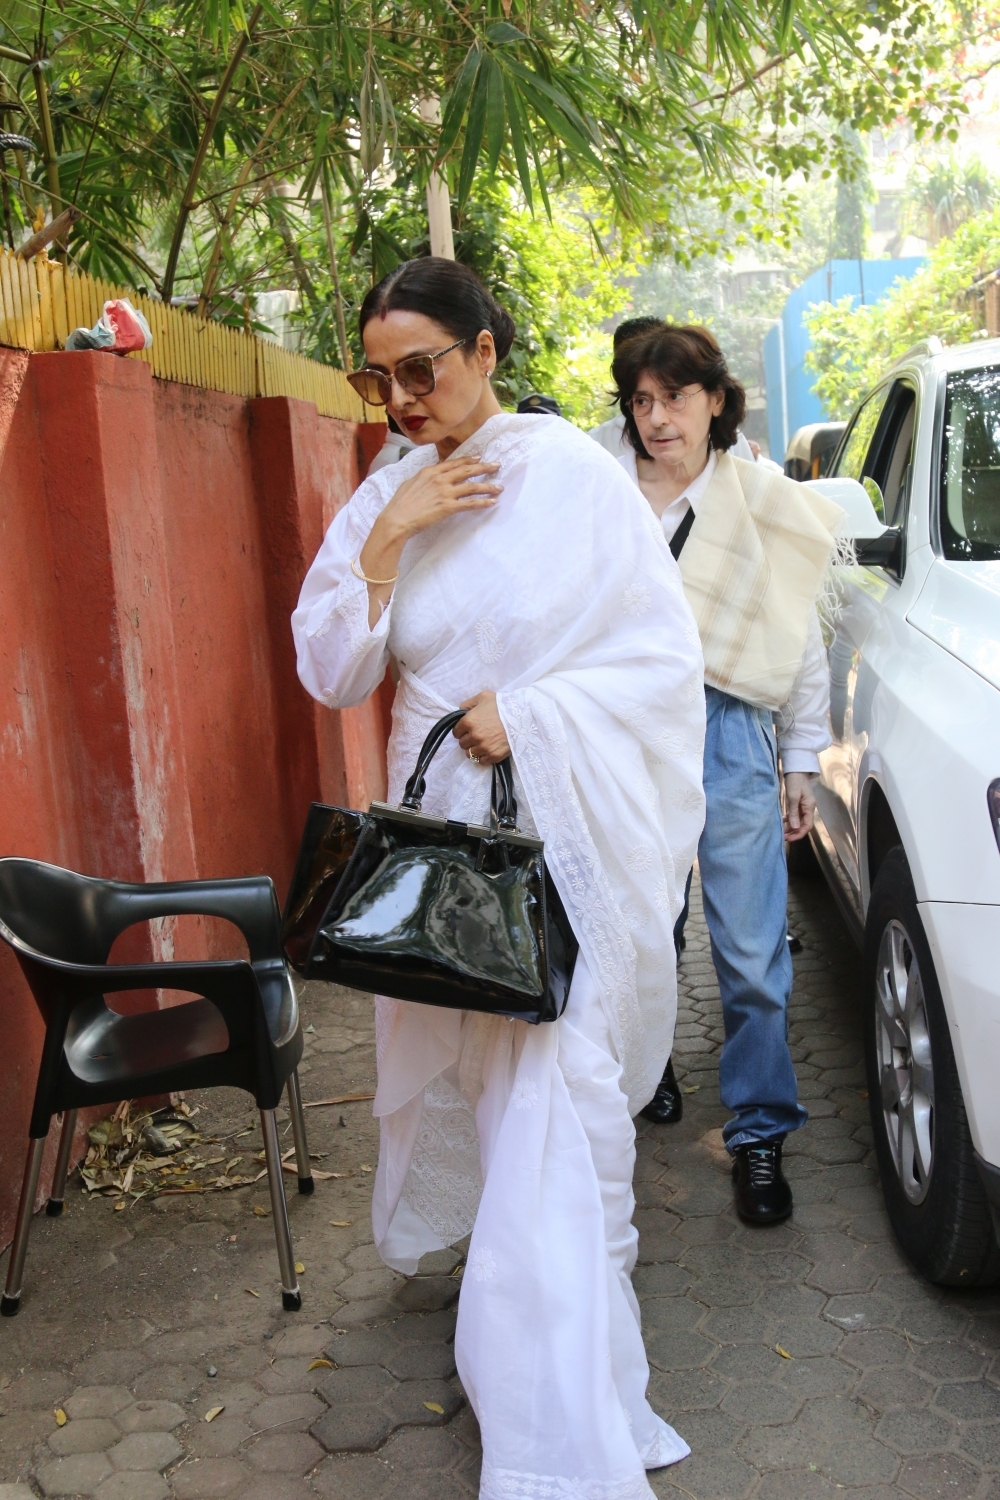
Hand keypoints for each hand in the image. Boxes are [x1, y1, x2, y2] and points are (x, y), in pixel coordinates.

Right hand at [378, 455, 501, 546]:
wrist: (397, 519)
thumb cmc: (399, 504)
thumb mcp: (410, 483)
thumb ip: (424, 478)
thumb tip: (430, 477)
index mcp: (430, 472)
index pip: (453, 463)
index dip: (468, 460)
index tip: (479, 457)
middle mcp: (440, 479)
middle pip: (467, 470)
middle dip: (484, 467)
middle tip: (496, 466)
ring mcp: (445, 492)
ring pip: (472, 486)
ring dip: (488, 486)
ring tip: (499, 487)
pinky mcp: (448, 507)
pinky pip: (470, 503)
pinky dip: (483, 502)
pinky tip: (492, 502)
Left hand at [453, 692, 510, 766]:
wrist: (523, 716)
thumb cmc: (503, 705)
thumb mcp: (484, 696)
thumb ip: (468, 703)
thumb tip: (460, 712)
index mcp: (469, 721)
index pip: (456, 732)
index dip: (461, 730)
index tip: (468, 728)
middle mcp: (474, 736)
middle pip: (462, 744)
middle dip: (467, 739)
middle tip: (476, 735)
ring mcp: (484, 747)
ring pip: (470, 754)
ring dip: (474, 749)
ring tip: (482, 743)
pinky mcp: (493, 755)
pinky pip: (481, 761)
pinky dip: (483, 756)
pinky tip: (488, 749)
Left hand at [783, 772, 816, 841]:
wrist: (796, 769)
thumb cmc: (795, 781)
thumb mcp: (793, 797)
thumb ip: (793, 812)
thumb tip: (794, 828)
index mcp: (809, 807)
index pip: (807, 826)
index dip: (799, 834)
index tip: (789, 839)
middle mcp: (808, 808)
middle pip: (803, 825)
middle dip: (794, 832)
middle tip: (783, 838)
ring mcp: (803, 806)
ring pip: (798, 821)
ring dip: (791, 827)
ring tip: (782, 833)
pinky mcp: (798, 803)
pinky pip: (795, 815)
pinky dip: (789, 820)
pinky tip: (783, 822)